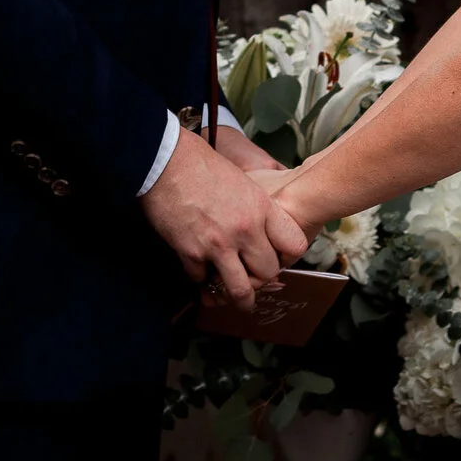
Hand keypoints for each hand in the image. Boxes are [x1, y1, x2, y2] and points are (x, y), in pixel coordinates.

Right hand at [141, 128, 310, 305]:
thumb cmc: (200, 164)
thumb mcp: (242, 181)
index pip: (295, 245)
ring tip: (237, 300)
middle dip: (260, 278)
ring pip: (241, 290)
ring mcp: (218, 244)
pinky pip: (203, 280)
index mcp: (261, 208)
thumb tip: (259, 229)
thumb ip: (255, 208)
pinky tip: (199, 267)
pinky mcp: (191, 253)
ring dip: (239, 298)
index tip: (277, 257)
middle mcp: (245, 229)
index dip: (287, 255)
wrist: (165, 160)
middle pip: (268, 272)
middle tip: (252, 276)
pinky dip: (201, 278)